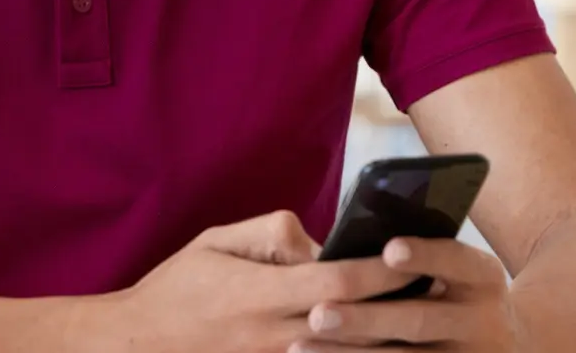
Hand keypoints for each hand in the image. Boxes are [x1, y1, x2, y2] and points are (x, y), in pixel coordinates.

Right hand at [103, 212, 410, 352]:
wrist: (137, 345)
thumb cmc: (178, 288)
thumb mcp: (216, 241)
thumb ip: (271, 233)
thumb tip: (319, 240)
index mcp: (262, 293)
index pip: (339, 283)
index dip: (382, 272)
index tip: (413, 258)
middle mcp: (274, 336)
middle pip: (356, 326)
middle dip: (399, 310)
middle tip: (439, 294)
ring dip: (387, 343)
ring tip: (426, 326)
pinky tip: (382, 347)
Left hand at [288, 237, 519, 351]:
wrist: (508, 344)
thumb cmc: (458, 293)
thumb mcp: (459, 269)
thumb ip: (422, 254)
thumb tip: (368, 238)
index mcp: (483, 277)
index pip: (455, 260)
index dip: (424, 256)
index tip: (389, 250)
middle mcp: (482, 321)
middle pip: (418, 320)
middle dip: (366, 319)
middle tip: (318, 314)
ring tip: (301, 347)